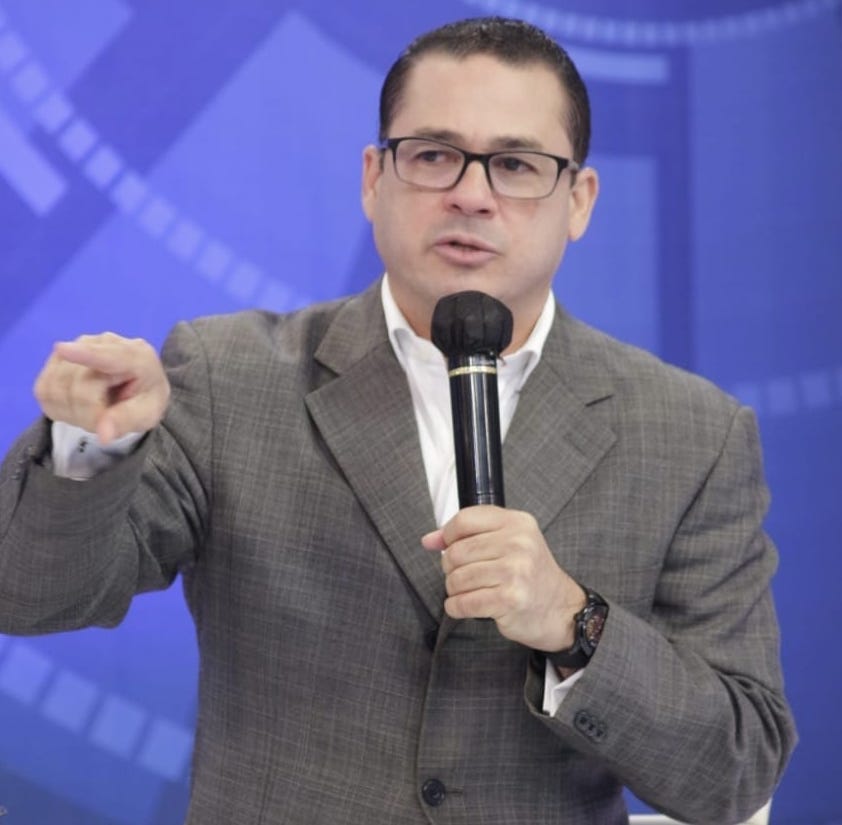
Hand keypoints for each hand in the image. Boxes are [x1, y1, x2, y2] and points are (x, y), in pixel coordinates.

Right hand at [33, 332, 169, 444]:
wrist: (135, 387)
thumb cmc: (144, 399)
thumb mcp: (148, 414)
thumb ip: (127, 421)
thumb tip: (103, 435)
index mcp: (138, 356)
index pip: (109, 356)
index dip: (84, 354)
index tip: (62, 350)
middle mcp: (105, 343)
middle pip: (78, 386)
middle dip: (89, 414)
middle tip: (107, 420)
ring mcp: (78, 347)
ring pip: (56, 388)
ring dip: (72, 412)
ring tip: (95, 410)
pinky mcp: (57, 358)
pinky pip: (43, 390)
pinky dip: (58, 407)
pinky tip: (78, 405)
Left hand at [422, 505, 585, 651]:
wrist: (561, 609)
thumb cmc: (529, 575)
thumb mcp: (508, 543)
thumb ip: (469, 535)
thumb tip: (429, 540)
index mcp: (517, 523)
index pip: (465, 519)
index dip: (447, 535)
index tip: (445, 546)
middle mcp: (519, 543)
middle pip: (456, 551)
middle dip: (450, 568)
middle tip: (464, 575)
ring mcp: (516, 571)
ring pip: (457, 579)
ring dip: (455, 590)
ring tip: (471, 591)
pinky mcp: (510, 599)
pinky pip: (463, 603)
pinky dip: (457, 608)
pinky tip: (466, 606)